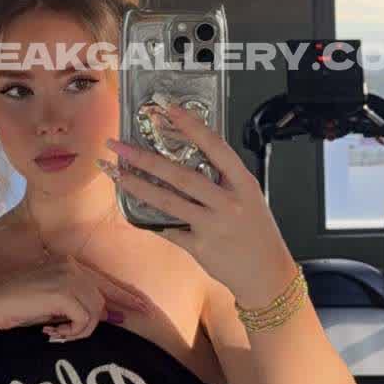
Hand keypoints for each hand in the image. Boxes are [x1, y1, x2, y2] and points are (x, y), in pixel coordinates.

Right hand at [0, 262, 151, 350]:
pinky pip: (85, 320)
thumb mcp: (51, 303)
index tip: (145, 307)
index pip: (105, 280)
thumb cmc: (16, 309)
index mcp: (68, 263)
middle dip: (93, 323)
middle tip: (65, 335)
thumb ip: (77, 304)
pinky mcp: (64, 291)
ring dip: (77, 331)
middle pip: (102, 300)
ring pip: (95, 312)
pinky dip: (71, 332)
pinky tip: (50, 332)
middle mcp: (71, 265)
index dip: (125, 296)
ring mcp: (68, 276)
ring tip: (53, 333)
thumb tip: (110, 316)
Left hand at [101, 105, 297, 305]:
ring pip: (168, 202)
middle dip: (145, 158)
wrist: (267, 273)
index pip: (216, 147)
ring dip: (138, 186)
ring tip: (117, 174)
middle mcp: (228, 203)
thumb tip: (193, 153)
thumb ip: (225, 177)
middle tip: (119, 146)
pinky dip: (151, 221)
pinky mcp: (200, 247)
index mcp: (243, 183)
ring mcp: (212, 226)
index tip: (168, 110)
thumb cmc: (257, 231)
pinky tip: (133, 211)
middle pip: (181, 175)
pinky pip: (169, 230)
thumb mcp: (250, 196)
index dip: (192, 127)